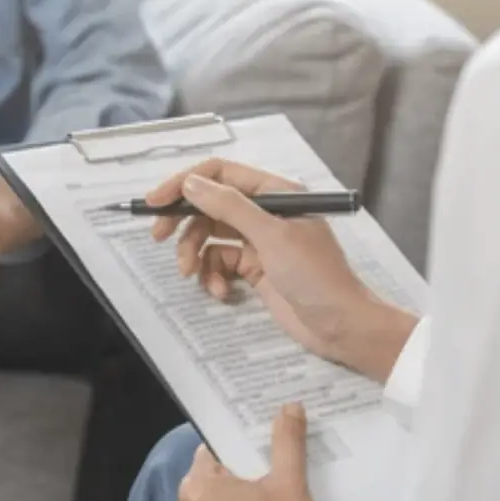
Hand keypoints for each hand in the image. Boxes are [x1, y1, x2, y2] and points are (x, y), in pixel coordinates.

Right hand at [148, 159, 414, 380]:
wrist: (343, 326)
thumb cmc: (316, 276)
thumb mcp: (271, 236)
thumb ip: (230, 206)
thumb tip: (191, 183)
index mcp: (275, 192)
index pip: (220, 174)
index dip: (185, 184)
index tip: (156, 202)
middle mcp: (266, 212)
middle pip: (210, 204)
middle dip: (183, 221)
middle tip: (158, 236)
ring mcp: (260, 241)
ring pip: (211, 235)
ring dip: (195, 253)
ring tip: (191, 273)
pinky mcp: (255, 269)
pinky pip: (220, 263)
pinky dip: (213, 276)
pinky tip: (221, 292)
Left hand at [171, 404, 336, 500]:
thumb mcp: (291, 483)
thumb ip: (286, 440)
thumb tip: (289, 405)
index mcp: (198, 488)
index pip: (212, 450)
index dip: (238, 445)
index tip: (262, 442)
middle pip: (211, 476)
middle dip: (238, 471)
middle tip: (272, 467)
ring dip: (236, 496)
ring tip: (271, 491)